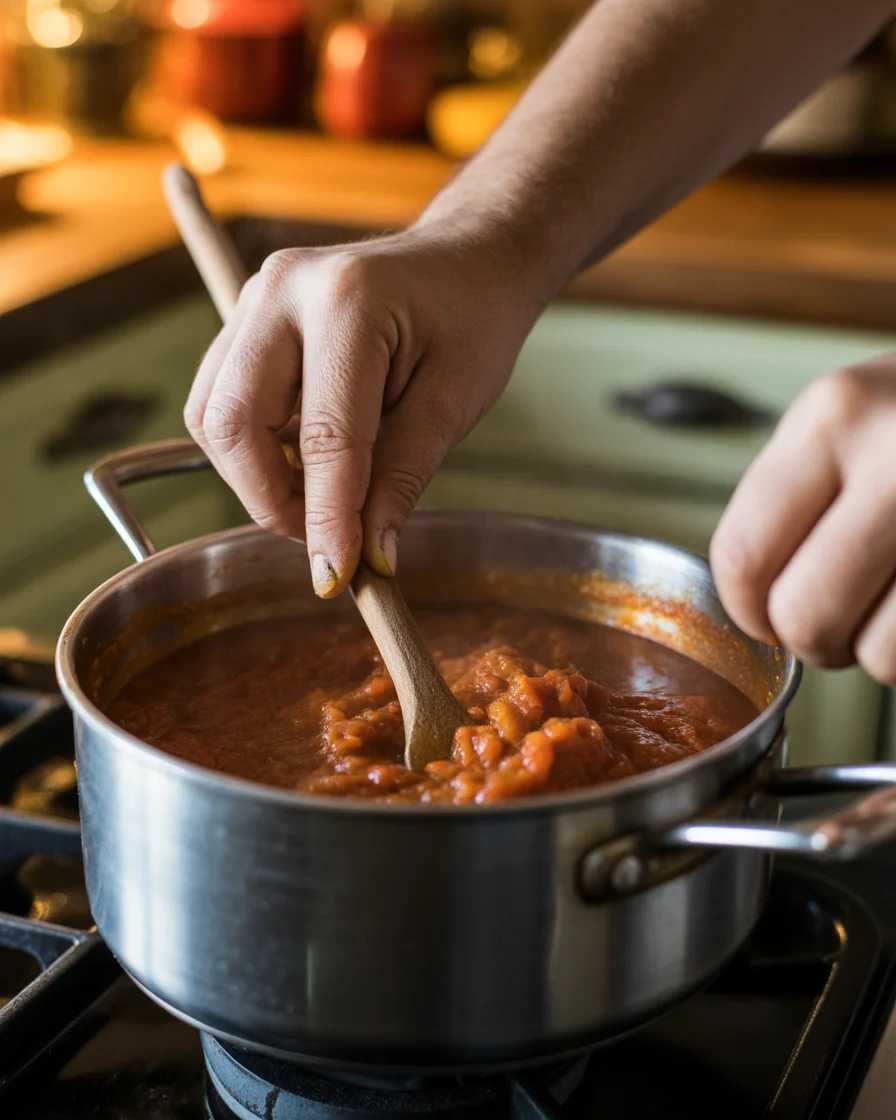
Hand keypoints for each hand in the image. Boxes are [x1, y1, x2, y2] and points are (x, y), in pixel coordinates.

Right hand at [185, 226, 534, 596]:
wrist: (463, 259)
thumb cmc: (471, 321)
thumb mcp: (454, 401)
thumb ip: (404, 476)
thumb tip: (370, 556)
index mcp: (348, 302)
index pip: (323, 435)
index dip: (326, 517)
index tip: (336, 577)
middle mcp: (281, 292)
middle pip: (233, 424)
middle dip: (270, 500)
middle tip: (326, 539)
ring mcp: (253, 302)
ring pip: (213, 418)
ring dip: (256, 477)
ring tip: (322, 497)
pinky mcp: (244, 322)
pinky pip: (220, 403)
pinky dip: (254, 450)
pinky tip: (305, 460)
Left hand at [710, 356, 895, 683]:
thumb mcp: (853, 412)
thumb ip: (796, 492)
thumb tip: (750, 597)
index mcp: (835, 416)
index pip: (743, 553)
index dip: (747, 609)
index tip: (764, 616)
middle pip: (804, 615)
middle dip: (815, 640)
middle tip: (838, 623)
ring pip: (879, 656)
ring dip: (881, 653)